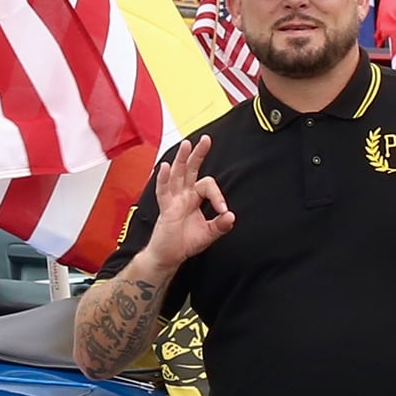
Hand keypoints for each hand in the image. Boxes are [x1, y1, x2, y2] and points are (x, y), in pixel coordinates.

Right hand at [143, 135, 234, 272]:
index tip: (223, 211)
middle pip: (191, 169)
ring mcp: (173, 199)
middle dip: (198, 154)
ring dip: (181, 159)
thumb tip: (232, 216)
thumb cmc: (186, 242)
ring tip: (186, 144)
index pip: (207, 186)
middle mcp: (183, 195)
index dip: (217, 195)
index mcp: (194, 198)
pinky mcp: (165, 208)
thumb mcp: (208, 234)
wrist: (169, 256)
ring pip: (177, 175)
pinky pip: (163, 191)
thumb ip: (220, 225)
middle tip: (206, 140)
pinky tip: (166, 167)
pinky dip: (164, 179)